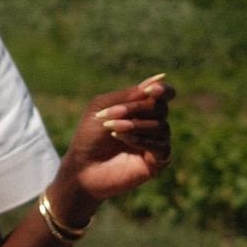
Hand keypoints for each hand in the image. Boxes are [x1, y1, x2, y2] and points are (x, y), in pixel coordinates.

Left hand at [54, 75, 174, 217]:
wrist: (82, 168)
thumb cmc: (89, 137)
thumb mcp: (102, 108)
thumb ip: (127, 95)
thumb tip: (158, 79)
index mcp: (141, 109)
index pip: (164, 94)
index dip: (162, 90)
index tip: (150, 90)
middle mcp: (152, 124)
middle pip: (161, 108)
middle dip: (136, 109)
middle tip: (112, 115)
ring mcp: (156, 143)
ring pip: (161, 126)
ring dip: (136, 125)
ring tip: (113, 129)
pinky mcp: (157, 162)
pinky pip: (162, 146)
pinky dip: (143, 140)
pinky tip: (125, 141)